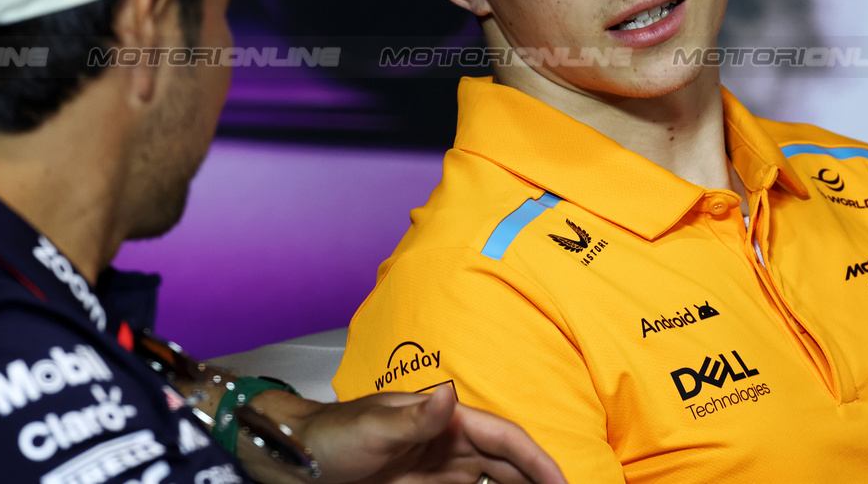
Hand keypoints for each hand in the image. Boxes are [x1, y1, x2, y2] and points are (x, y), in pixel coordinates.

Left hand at [240, 385, 565, 483]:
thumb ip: (415, 417)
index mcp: (446, 419)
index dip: (538, 461)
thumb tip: (449, 393)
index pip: (506, 438)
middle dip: (540, 480)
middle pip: (511, 464)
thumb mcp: (372, 428)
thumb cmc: (334, 435)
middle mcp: (452, 442)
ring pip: (499, 481)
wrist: (302, 460)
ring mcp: (444, 468)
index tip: (564, 483)